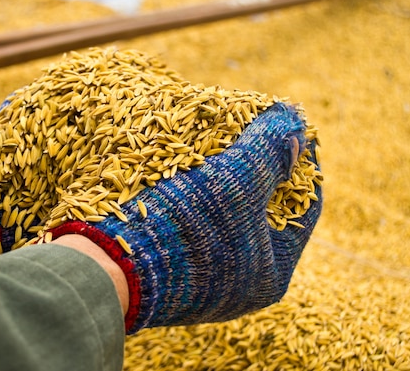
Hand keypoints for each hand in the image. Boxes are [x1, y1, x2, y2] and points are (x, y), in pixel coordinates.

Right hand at [47, 103, 322, 333]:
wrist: (107, 267)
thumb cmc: (184, 224)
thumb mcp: (235, 179)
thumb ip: (269, 149)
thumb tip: (297, 122)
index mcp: (271, 272)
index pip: (302, 208)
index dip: (300, 162)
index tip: (289, 130)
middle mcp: (242, 287)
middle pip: (263, 216)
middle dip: (258, 172)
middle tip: (250, 135)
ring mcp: (204, 286)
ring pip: (226, 223)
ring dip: (223, 185)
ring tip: (216, 149)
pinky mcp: (172, 277)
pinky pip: (196, 232)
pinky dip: (197, 202)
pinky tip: (186, 177)